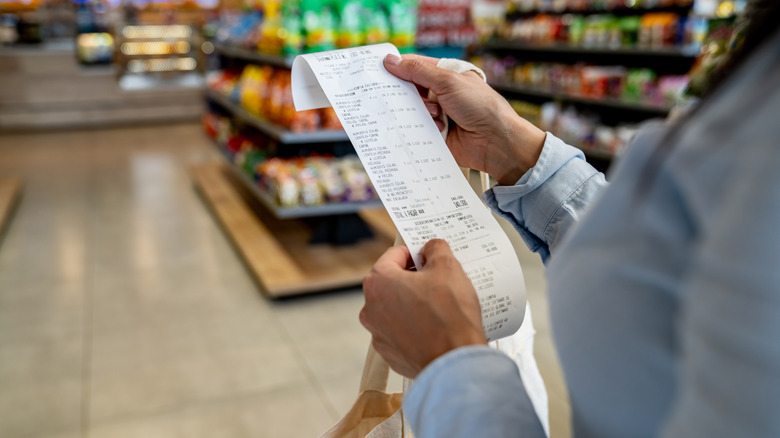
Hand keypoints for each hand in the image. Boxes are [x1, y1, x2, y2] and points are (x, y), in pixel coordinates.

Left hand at [360, 239, 486, 377]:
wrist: (455, 362)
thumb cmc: (449, 315)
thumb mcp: (448, 268)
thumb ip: (436, 249)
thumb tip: (431, 248)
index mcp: (378, 283)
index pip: (394, 255)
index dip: (415, 252)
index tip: (430, 257)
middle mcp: (370, 309)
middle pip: (392, 283)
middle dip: (414, 279)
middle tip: (439, 281)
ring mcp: (379, 335)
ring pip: (396, 309)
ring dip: (414, 304)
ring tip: (441, 307)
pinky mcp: (391, 355)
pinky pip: (402, 333)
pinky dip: (415, 328)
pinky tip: (436, 328)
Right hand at [384, 54, 545, 185]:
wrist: (495, 141)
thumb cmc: (480, 106)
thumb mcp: (448, 81)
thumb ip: (418, 71)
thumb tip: (391, 61)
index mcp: (447, 75)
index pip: (416, 66)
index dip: (398, 67)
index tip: (380, 68)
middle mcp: (441, 93)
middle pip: (410, 89)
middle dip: (404, 92)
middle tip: (394, 94)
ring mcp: (438, 114)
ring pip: (411, 110)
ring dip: (418, 111)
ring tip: (436, 114)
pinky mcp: (435, 134)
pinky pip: (416, 129)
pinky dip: (419, 129)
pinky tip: (432, 128)